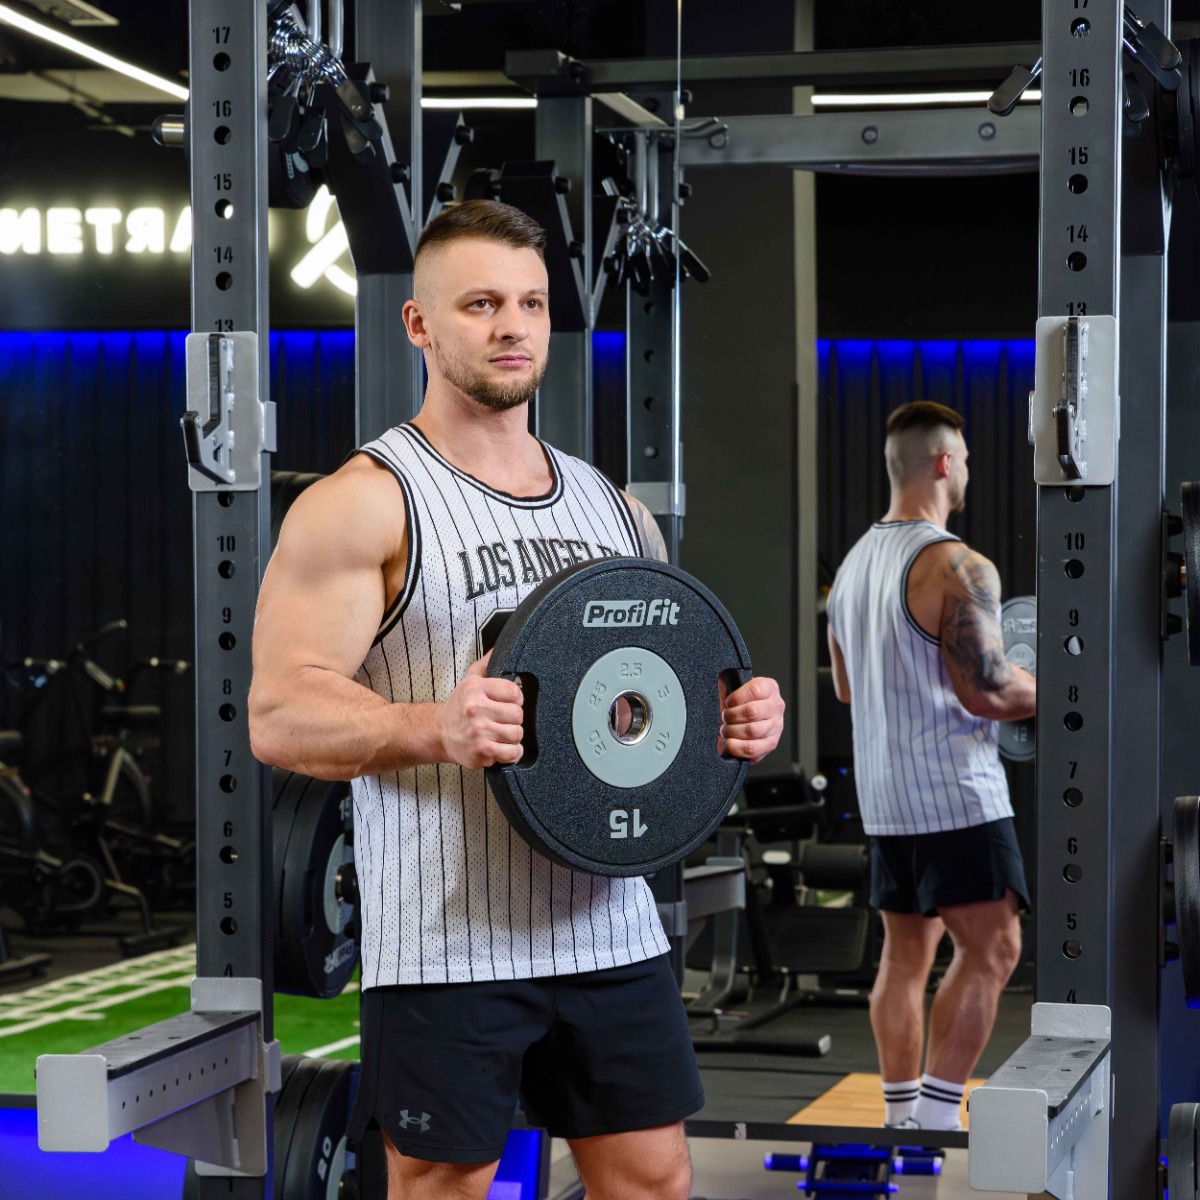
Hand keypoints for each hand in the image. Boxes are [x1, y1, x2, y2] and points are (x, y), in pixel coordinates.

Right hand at [437, 651, 523, 768]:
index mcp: (475, 688)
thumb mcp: (469, 680)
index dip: (516, 699)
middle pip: (518, 714)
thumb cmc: (458, 707)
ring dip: (513, 736)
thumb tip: (500, 647)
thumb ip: (486, 664)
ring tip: (501, 734)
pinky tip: (503, 748)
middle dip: (514, 719)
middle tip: (503, 721)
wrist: (438, 732)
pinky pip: (512, 753)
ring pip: (517, 734)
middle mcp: (476, 709)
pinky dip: (512, 753)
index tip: (509, 703)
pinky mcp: (481, 751)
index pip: (514, 691)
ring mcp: (478, 732)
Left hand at [719, 675, 784, 763]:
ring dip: (732, 731)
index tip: (728, 702)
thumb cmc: (739, 702)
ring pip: (752, 731)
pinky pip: (753, 748)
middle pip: (752, 712)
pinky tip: (730, 743)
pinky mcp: (771, 743)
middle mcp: (776, 706)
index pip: (756, 690)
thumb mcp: (735, 688)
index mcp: (770, 688)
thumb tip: (721, 680)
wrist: (745, 719)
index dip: (737, 697)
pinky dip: (737, 747)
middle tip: (724, 717)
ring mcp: (776, 726)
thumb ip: (729, 682)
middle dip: (731, 716)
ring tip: (726, 730)